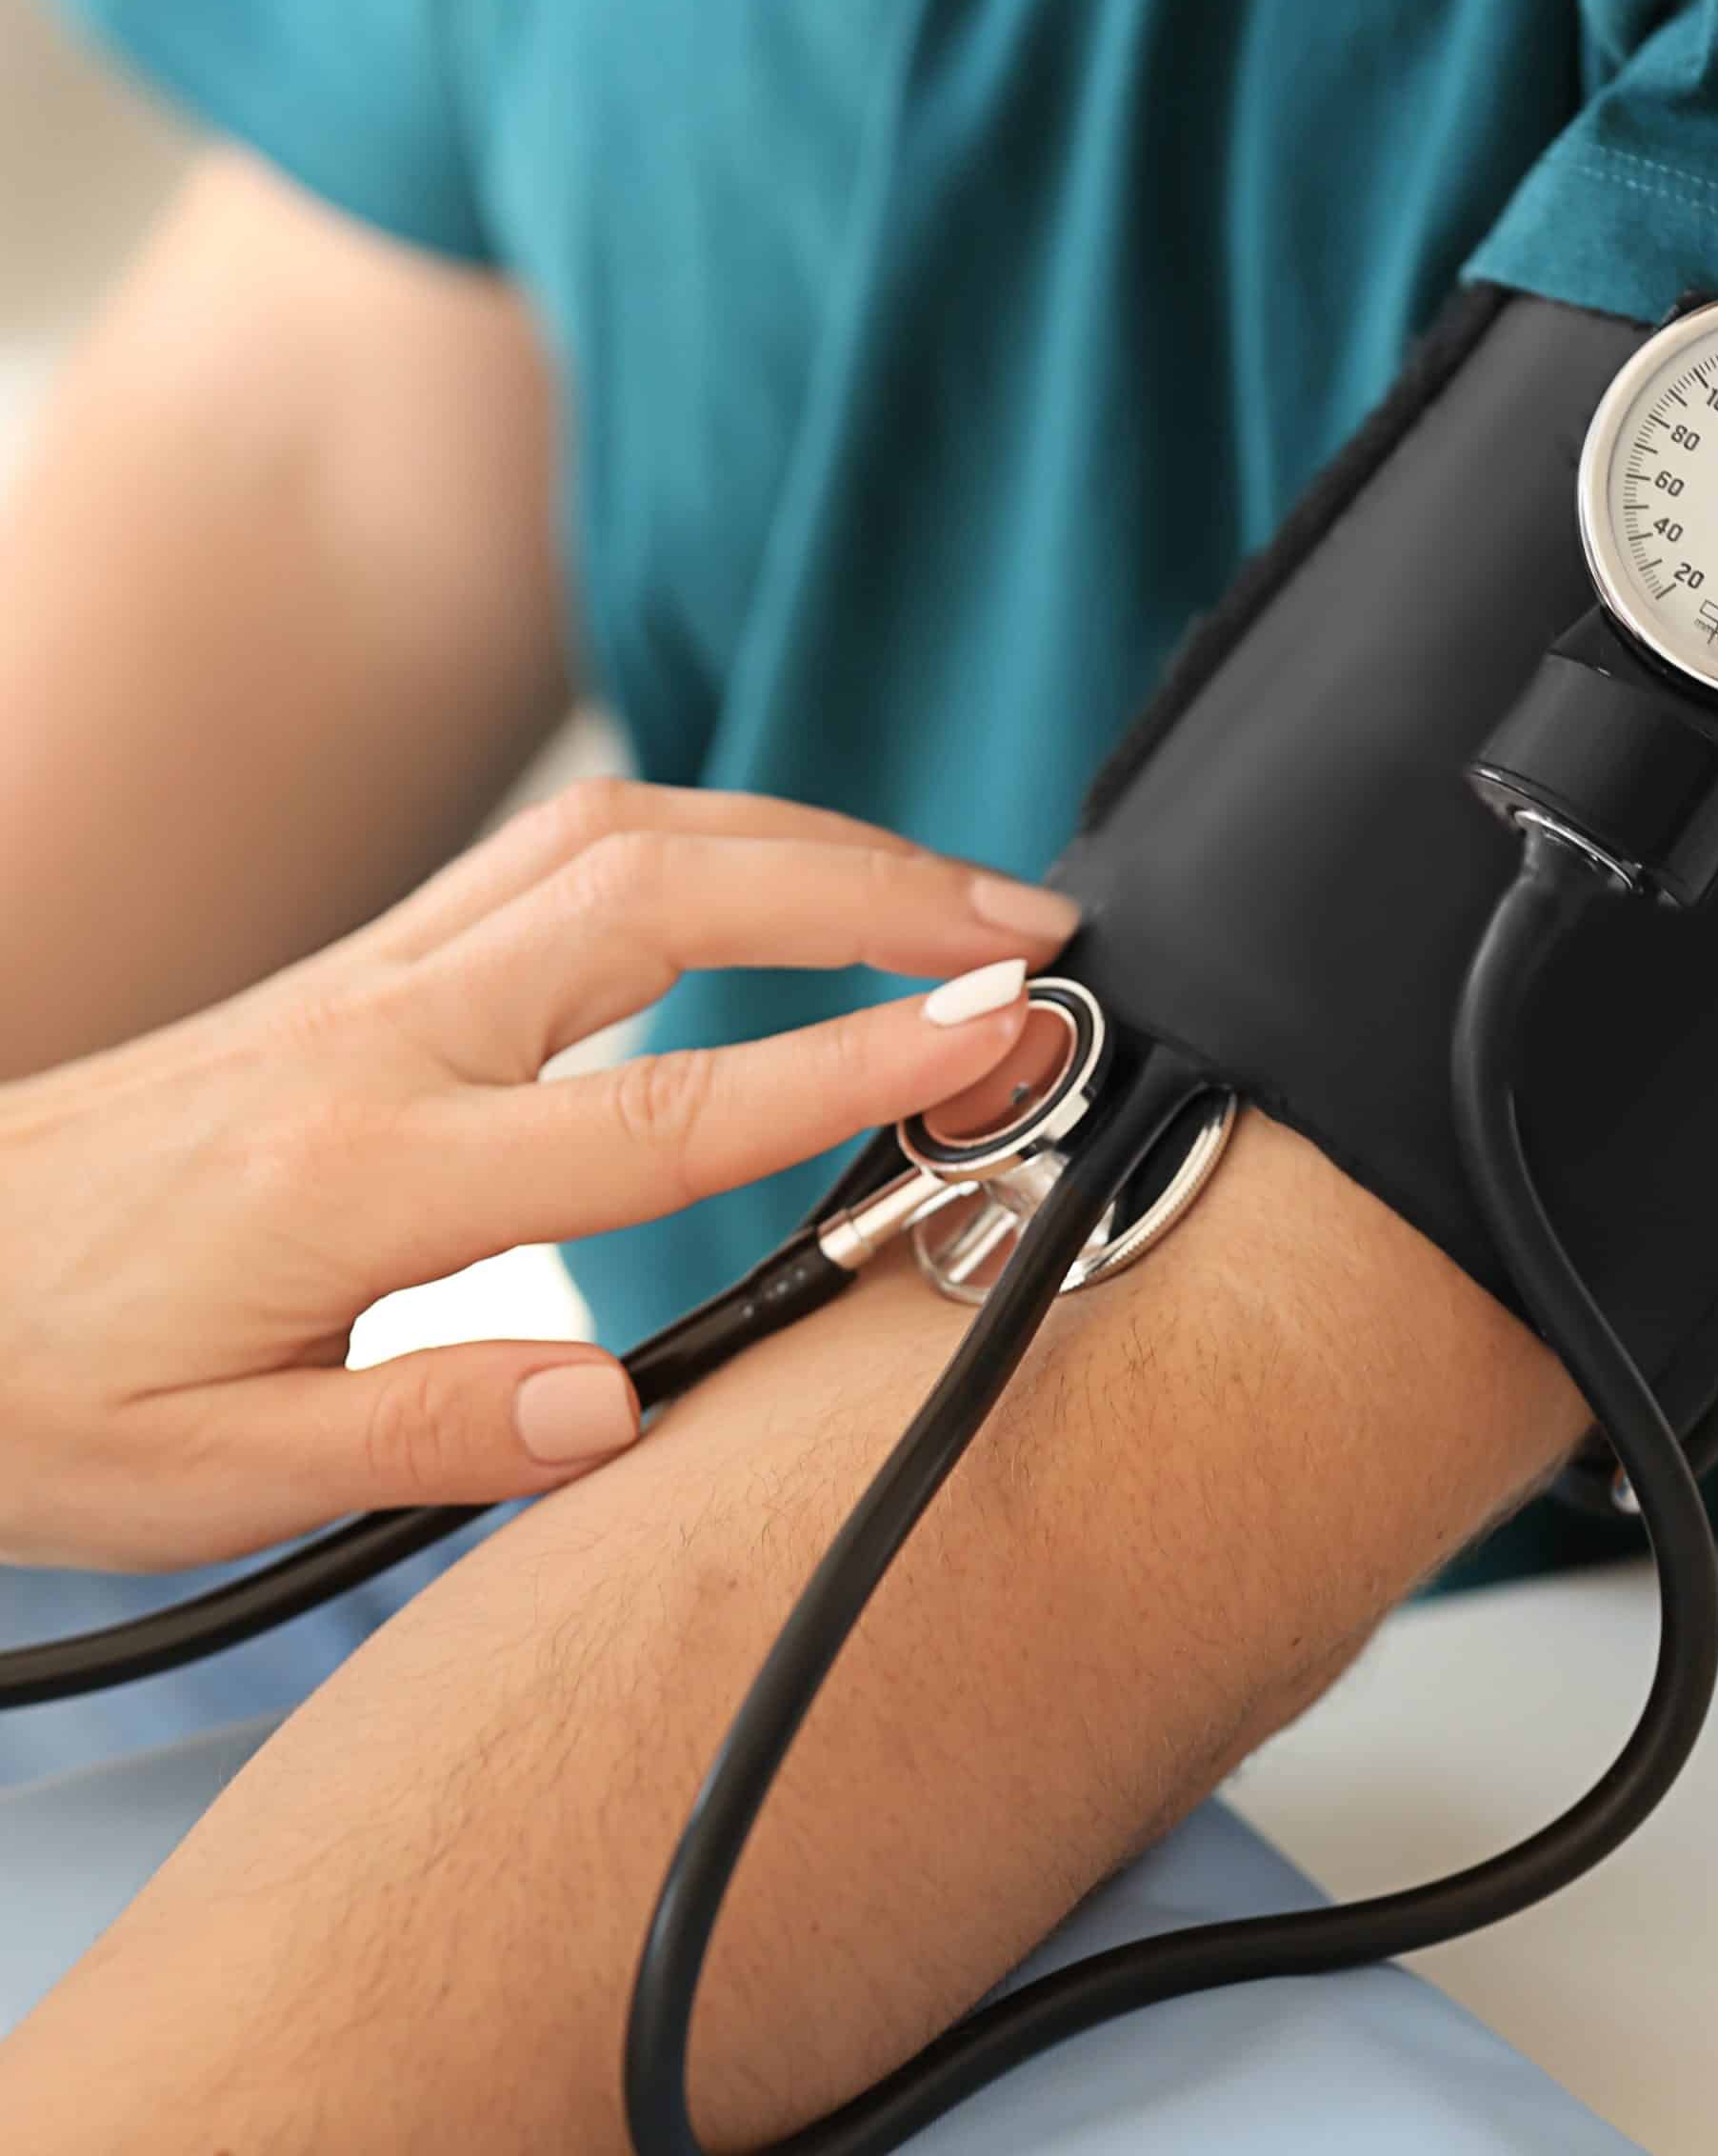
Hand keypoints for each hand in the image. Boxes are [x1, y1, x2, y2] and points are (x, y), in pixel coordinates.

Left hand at [0, 781, 1076, 1571]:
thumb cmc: (36, 1381)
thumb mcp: (211, 1477)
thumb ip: (427, 1432)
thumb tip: (616, 1404)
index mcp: (365, 1178)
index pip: (661, 1111)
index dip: (848, 1068)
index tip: (993, 1033)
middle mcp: (386, 1033)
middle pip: (668, 892)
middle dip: (874, 892)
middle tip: (1024, 932)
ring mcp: (376, 973)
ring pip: (621, 835)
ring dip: (804, 839)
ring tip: (941, 891)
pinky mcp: (370, 960)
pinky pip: (567, 848)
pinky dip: (712, 837)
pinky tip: (778, 875)